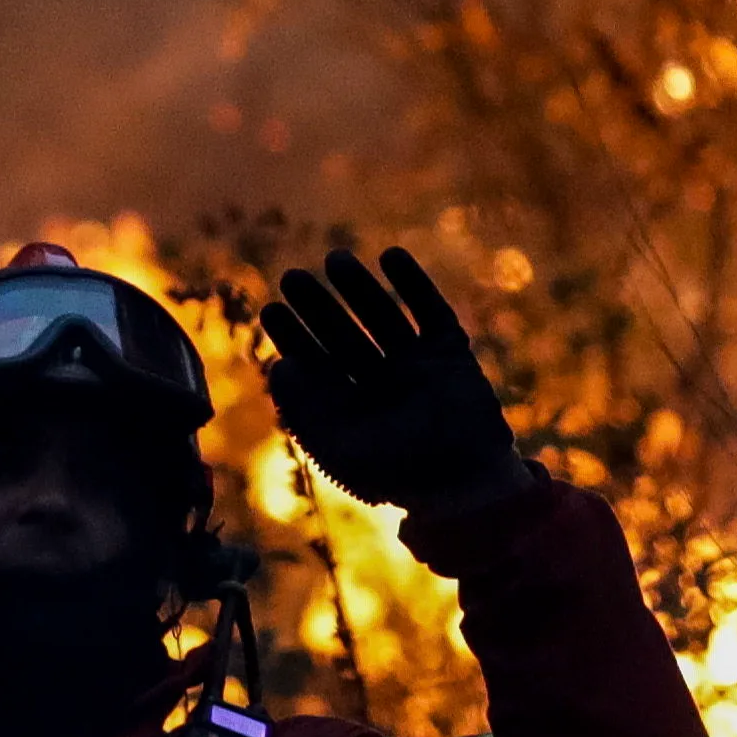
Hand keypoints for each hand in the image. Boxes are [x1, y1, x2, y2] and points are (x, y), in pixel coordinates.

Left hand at [259, 247, 535, 515]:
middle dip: (318, 308)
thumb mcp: (337, 445)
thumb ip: (304, 408)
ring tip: (335, 259)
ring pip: (383, 319)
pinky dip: (413, 284)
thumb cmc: (396, 472)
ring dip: (360, 289)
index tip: (271, 309)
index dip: (294, 337)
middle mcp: (383, 388)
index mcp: (353, 413)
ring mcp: (418, 369)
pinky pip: (431, 312)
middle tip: (292, 278)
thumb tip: (279, 368)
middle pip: (344, 337)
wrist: (464, 479)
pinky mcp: (452, 355)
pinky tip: (390, 256)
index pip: (317, 366)